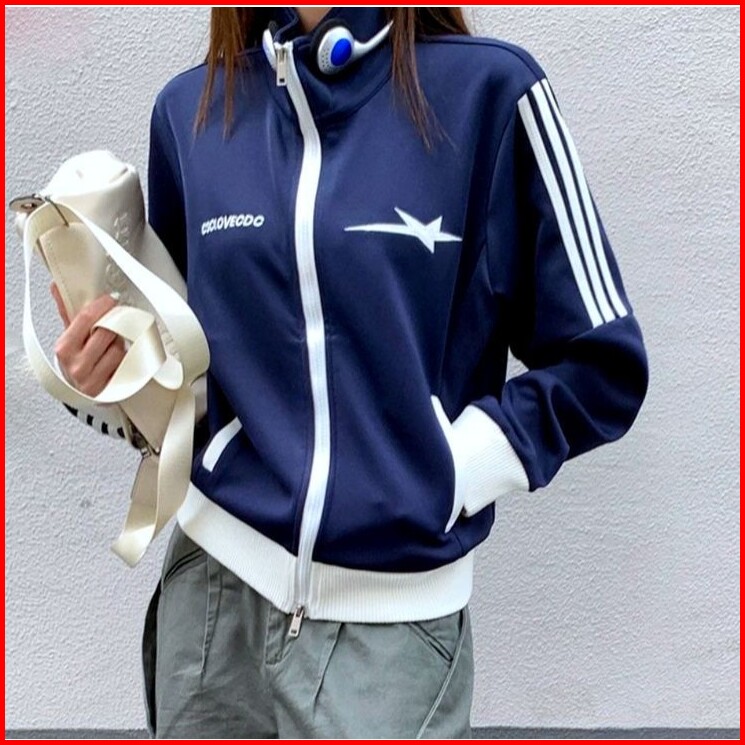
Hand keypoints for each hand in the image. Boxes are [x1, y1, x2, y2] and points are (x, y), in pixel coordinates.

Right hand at [51, 282, 126, 396]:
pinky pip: (128, 366)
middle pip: (107, 332)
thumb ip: (67, 310)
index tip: (111, 298)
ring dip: (120, 344)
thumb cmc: (77, 360)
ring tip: (112, 346)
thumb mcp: (70, 335)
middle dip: (113, 326)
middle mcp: (78, 366)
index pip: (86, 318)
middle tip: (114, 323)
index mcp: (65, 348)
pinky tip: (119, 360)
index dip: (102, 305)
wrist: (81, 390)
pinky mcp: (111, 390)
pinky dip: (126, 360)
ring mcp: (94, 380)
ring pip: (119, 349)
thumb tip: (57, 286)